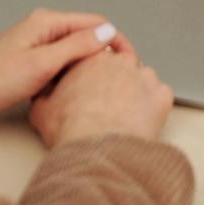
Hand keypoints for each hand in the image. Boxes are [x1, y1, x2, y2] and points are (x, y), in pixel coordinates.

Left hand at [0, 9, 118, 134]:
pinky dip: (70, 80)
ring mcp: (36, 49)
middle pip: (87, 38)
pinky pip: (61, 69)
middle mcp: (43, 31)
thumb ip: (77, 46)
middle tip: (116, 80)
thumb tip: (108, 33)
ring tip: (96, 89)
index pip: (96, 23)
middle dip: (104, 56)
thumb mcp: (42, 63)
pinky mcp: (30, 67)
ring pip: (75, 56)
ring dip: (86, 70)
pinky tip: (70, 95)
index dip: (116, 42)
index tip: (128, 63)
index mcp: (47, 22)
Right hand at [29, 33, 174, 146]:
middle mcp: (120, 60)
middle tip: (107, 102)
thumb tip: (45, 93)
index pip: (96, 53)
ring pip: (142, 78)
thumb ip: (46, 93)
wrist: (98, 151)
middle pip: (121, 63)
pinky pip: (160, 95)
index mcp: (91, 58)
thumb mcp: (42, 109)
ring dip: (135, 90)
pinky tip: (141, 119)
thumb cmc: (71, 130)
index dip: (94, 70)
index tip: (94, 83)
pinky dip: (153, 105)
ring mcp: (144, 76)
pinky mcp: (161, 95)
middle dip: (115, 79)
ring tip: (124, 114)